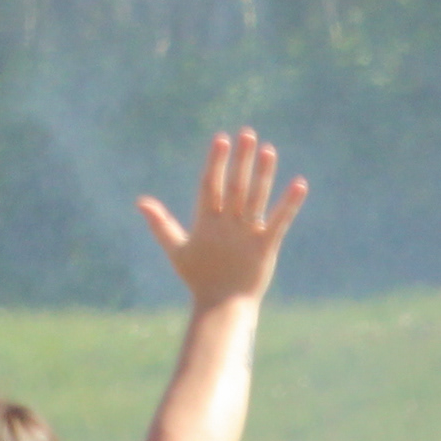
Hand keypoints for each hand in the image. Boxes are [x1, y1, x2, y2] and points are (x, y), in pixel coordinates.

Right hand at [138, 130, 309, 307]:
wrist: (222, 308)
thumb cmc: (198, 278)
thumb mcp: (176, 250)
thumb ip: (160, 224)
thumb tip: (140, 202)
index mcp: (206, 223)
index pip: (210, 185)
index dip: (216, 161)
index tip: (221, 138)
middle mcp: (227, 225)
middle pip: (234, 186)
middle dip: (240, 159)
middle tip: (247, 133)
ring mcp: (246, 235)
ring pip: (256, 198)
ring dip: (264, 173)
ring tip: (269, 149)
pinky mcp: (266, 247)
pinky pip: (280, 221)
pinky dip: (290, 203)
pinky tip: (299, 184)